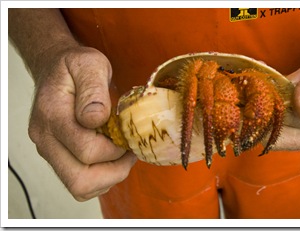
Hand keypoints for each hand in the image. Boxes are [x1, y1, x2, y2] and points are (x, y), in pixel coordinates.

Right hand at [28, 45, 136, 200]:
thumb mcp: (90, 64)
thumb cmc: (75, 66)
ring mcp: (49, 150)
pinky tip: (112, 158)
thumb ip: (93, 90)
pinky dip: (101, 178)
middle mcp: (45, 139)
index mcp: (53, 115)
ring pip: (79, 188)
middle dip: (114, 172)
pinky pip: (80, 184)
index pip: (86, 150)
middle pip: (79, 180)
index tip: (127, 135)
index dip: (115, 149)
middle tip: (129, 153)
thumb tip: (96, 120)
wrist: (55, 68)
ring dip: (108, 177)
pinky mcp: (56, 157)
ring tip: (122, 155)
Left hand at [273, 9, 299, 149]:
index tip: (281, 77)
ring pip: (274, 129)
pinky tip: (268, 82)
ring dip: (264, 103)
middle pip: (284, 133)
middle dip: (268, 106)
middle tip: (264, 79)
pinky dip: (266, 101)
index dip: (283, 99)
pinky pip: (275, 120)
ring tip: (269, 78)